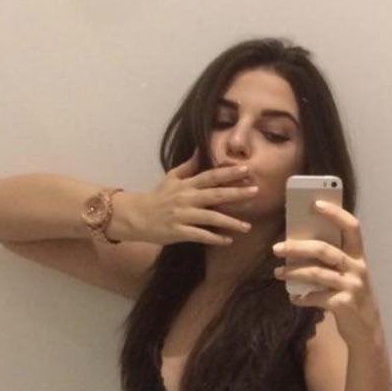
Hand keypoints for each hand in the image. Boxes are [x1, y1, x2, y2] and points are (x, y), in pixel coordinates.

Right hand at [113, 153, 258, 244]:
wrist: (135, 216)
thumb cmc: (157, 197)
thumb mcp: (171, 178)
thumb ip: (188, 166)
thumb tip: (200, 150)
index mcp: (186, 184)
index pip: (210, 176)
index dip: (228, 172)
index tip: (246, 169)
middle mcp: (187, 198)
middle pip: (215, 194)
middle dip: (236, 193)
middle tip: (256, 191)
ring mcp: (183, 215)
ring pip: (211, 218)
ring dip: (231, 222)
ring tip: (248, 227)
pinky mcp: (179, 232)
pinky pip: (200, 235)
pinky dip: (215, 238)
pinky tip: (228, 241)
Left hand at [271, 202, 380, 344]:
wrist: (366, 330)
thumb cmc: (351, 296)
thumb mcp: (347, 274)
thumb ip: (331, 260)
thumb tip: (299, 246)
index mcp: (358, 256)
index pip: (351, 227)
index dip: (335, 213)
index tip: (315, 203)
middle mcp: (357, 268)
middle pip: (325, 250)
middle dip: (298, 247)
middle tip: (276, 247)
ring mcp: (352, 286)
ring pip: (317, 273)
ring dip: (293, 272)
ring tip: (277, 272)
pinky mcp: (344, 304)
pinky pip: (316, 297)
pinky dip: (302, 297)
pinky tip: (294, 298)